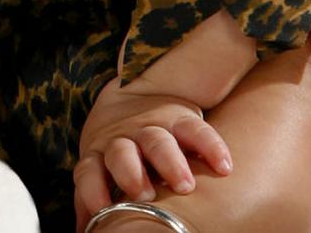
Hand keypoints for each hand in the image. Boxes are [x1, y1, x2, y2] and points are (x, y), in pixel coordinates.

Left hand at [73, 78, 232, 232]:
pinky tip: (223, 166)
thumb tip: (87, 232)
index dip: (92, 189)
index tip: (101, 209)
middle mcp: (124, 139)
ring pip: (157, 141)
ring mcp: (152, 126)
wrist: (137, 92)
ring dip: (170, 162)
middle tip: (144, 194)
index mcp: (100, 154)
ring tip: (185, 184)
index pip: (89, 170)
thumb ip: (94, 194)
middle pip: (122, 154)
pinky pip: (196, 129)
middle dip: (131, 173)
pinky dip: (211, 146)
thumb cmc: (119, 148)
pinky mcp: (180, 117)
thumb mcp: (101, 165)